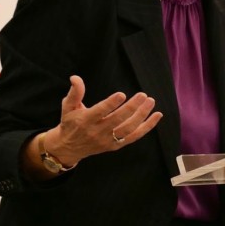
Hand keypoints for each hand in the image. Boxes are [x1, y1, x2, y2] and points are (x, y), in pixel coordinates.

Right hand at [43, 76, 161, 165]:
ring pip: (128, 129)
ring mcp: (107, 140)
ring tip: (150, 102)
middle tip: (143, 95)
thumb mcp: (68, 107)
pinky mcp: (115, 146)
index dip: (111, 104)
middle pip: (117, 120)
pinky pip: (134, 137)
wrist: (69, 148)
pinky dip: (147, 127)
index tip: (122, 94)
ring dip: (141, 116)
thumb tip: (75, 77)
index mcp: (85, 120)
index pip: (100, 112)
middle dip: (131, 108)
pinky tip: (157, 115)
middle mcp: (97, 132)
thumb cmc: (70, 123)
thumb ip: (74, 92)